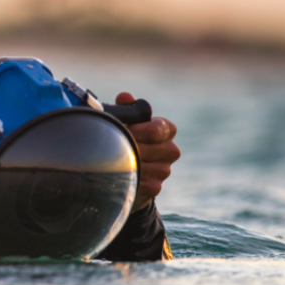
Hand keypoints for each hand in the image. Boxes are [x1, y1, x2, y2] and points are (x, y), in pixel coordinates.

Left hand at [116, 92, 180, 211]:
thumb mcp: (127, 120)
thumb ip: (127, 107)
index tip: (124, 130)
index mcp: (166, 129)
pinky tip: (120, 173)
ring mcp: (165, 169)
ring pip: (146, 167)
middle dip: (130, 147)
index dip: (138, 130)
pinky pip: (143, 183)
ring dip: (128, 163)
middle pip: (152, 149)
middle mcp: (171, 149)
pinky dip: (129, 178)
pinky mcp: (156, 186)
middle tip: (114, 145)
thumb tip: (124, 97)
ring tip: (113, 158)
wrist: (125, 168)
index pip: (157, 130)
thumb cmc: (127, 138)